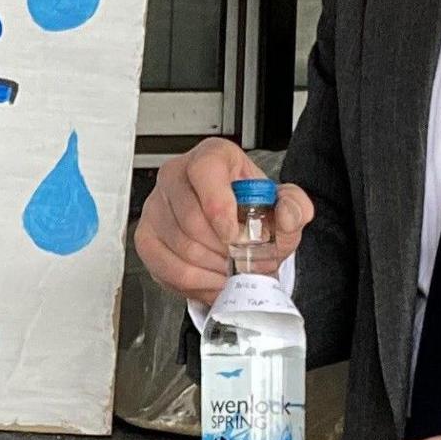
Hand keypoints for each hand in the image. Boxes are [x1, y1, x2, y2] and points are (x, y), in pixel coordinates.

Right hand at [132, 135, 310, 306]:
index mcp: (212, 157)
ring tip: (231, 269)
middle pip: (191, 220)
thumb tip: (287, 215)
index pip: (204, 172)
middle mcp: (176, 175)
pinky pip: (166, 267)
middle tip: (242, 259)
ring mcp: (156, 206)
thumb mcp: (283, 206)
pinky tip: (212, 279)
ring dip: (212, 268)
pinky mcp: (146, 237)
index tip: (235, 236)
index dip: (220, 208)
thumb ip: (295, 207)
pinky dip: (195, 282)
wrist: (235, 229)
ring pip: (180, 247)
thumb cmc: (252, 212)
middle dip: (223, 250)